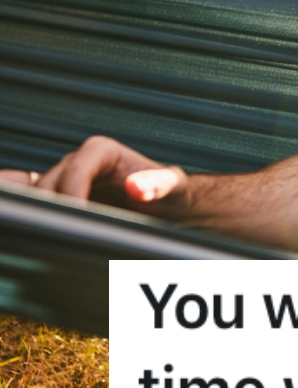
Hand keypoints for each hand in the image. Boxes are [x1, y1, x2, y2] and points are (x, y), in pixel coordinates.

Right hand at [0, 136, 188, 218]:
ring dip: (42, 215)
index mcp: (101, 151)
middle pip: (50, 185)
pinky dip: (34, 214)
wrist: (169, 205)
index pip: (75, 171)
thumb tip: (136, 188)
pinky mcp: (61, 199)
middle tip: (66, 234)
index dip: (73, 193)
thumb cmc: (171, 192)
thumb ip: (158, 184)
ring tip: (55, 236)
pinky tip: (37, 227)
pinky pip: (36, 203)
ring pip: (37, 196)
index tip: (78, 217)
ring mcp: (65, 180)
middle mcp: (78, 163)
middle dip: (55, 209)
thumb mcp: (173, 187)